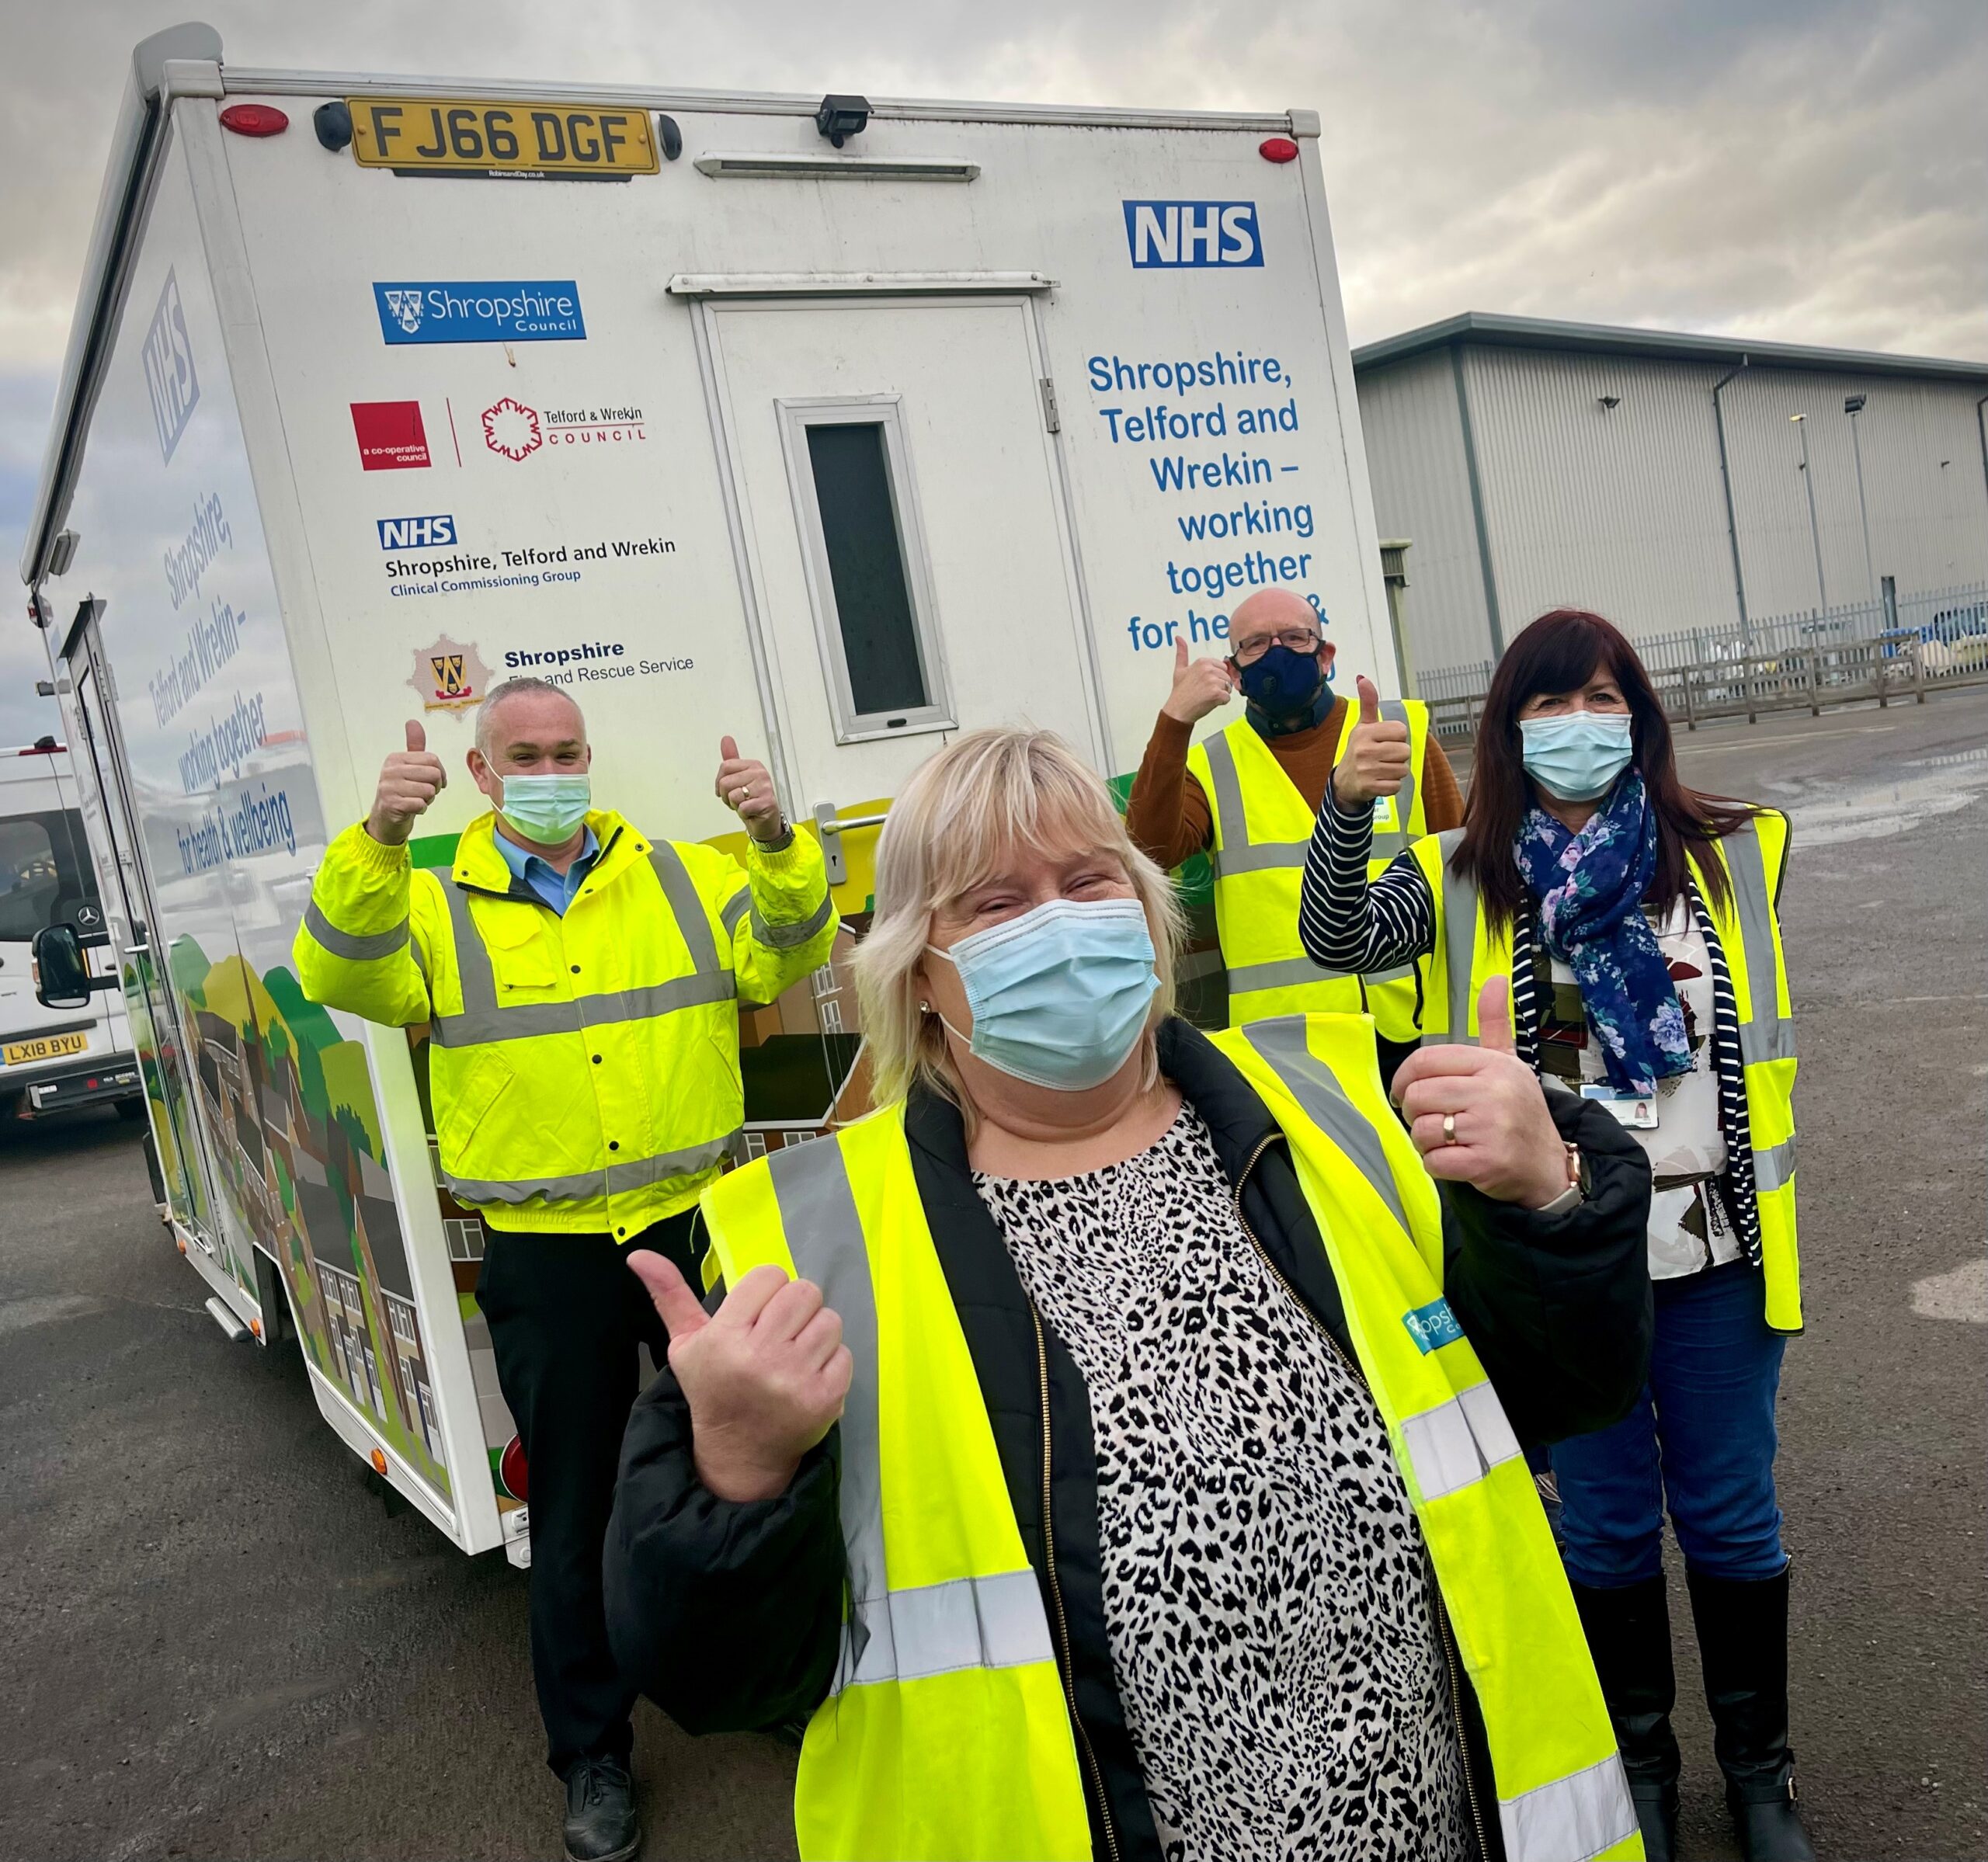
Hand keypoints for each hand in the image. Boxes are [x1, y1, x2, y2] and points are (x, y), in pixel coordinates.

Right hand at [367, 719, 447, 845]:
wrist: (387, 818)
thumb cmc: (403, 791)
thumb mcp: (409, 766)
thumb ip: (414, 746)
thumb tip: (412, 721)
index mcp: (396, 758)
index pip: (433, 760)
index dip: (440, 773)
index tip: (433, 782)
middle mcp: (390, 770)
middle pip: (434, 774)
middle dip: (435, 787)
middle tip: (424, 793)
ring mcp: (389, 787)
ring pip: (429, 791)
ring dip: (428, 800)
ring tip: (416, 800)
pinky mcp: (391, 804)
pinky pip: (421, 805)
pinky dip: (421, 809)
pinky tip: (411, 809)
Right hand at [628, 1252, 851, 1501]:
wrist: (739, 1453)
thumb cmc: (713, 1389)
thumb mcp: (685, 1344)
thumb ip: (670, 1295)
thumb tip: (637, 1254)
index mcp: (725, 1338)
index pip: (769, 1275)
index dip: (765, 1291)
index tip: (755, 1316)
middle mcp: (761, 1357)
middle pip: (804, 1292)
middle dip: (794, 1308)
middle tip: (779, 1333)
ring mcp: (795, 1379)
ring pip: (829, 1319)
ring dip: (815, 1333)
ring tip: (793, 1355)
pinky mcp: (825, 1398)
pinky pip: (844, 1353)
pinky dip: (830, 1362)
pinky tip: (807, 1377)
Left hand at [715, 735, 784, 840]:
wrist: (765, 822)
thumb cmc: (751, 800)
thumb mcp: (739, 778)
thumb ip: (731, 759)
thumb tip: (726, 738)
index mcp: (753, 765)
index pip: (725, 766)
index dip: (720, 783)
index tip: (730, 789)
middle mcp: (761, 773)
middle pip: (725, 782)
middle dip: (727, 796)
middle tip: (739, 800)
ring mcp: (765, 788)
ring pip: (732, 796)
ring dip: (735, 806)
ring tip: (746, 805)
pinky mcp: (766, 803)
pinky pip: (741, 808)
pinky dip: (743, 814)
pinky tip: (751, 812)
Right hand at [1160, 635, 1237, 724]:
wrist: (1178, 710)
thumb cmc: (1180, 692)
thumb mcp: (1179, 669)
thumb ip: (1182, 653)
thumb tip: (1178, 638)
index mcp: (1202, 662)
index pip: (1222, 667)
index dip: (1216, 676)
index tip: (1205, 683)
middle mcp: (1208, 669)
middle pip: (1226, 677)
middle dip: (1220, 685)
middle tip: (1205, 691)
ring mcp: (1213, 681)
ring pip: (1228, 687)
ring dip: (1221, 694)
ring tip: (1207, 696)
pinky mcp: (1217, 693)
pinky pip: (1228, 697)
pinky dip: (1221, 702)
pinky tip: (1209, 702)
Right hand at [1330, 676, 1411, 805]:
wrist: (1344, 782)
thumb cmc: (1358, 750)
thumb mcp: (1362, 726)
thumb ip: (1368, 703)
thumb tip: (1363, 678)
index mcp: (1365, 732)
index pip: (1401, 731)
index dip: (1397, 737)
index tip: (1384, 741)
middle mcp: (1364, 750)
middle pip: (1405, 751)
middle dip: (1398, 756)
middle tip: (1383, 757)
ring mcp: (1367, 770)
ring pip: (1403, 769)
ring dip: (1395, 771)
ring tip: (1381, 769)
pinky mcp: (1370, 787)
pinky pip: (1396, 785)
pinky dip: (1391, 785)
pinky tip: (1379, 781)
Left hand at [1389, 977, 1570, 1208]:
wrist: (1549, 1164)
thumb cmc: (1520, 1112)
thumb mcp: (1510, 1063)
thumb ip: (1495, 1023)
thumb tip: (1496, 979)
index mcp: (1493, 1064)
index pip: (1426, 1061)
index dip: (1403, 1078)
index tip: (1403, 1091)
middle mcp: (1492, 1092)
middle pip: (1417, 1096)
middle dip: (1414, 1113)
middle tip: (1432, 1120)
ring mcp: (1489, 1128)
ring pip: (1422, 1130)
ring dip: (1425, 1141)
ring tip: (1446, 1140)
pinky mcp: (1485, 1163)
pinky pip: (1434, 1161)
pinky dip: (1436, 1164)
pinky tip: (1455, 1160)